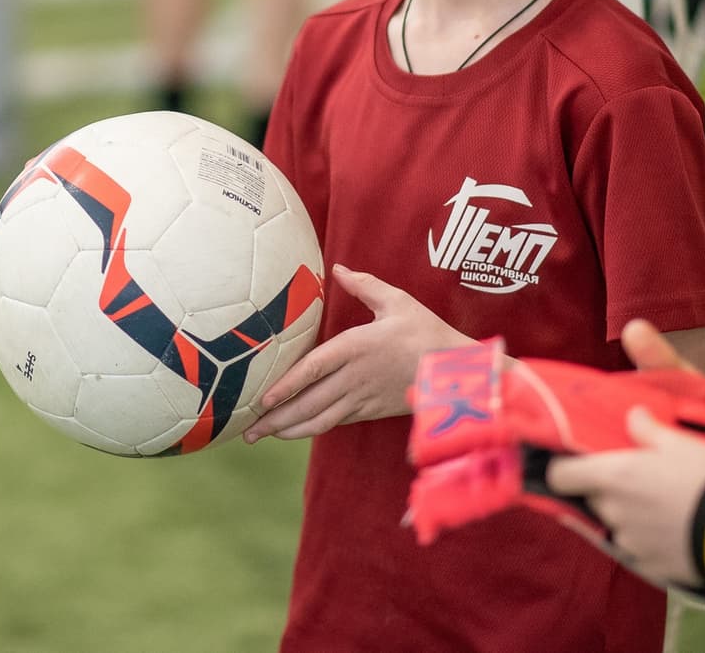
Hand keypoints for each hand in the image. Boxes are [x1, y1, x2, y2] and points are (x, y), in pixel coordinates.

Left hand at [242, 264, 467, 442]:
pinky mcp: (371, 410)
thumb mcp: (397, 301)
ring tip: (263, 435)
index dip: (286, 387)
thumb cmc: (426, 332)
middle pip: (309, 402)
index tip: (262, 400)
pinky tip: (295, 430)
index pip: (313, 370)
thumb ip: (364, 285)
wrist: (457, 372)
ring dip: (289, 429)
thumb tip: (338, 269)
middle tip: (247, 430)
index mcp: (356, 348)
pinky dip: (311, 428)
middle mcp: (354, 378)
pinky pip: (335, 422)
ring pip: (319, 419)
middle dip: (275, 419)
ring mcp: (362, 398)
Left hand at [544, 407, 704, 589]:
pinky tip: (671, 527)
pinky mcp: (648, 566)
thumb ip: (646, 427)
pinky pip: (636, 547)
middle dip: (604, 488)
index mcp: (611, 477)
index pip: (559, 476)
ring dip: (627, 513)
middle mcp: (612, 512)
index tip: (577, 461)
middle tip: (635, 478)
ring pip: (615, 523)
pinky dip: (646, 537)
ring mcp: (629, 543)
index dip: (564, 468)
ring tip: (660, 504)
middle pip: (591, 497)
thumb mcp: (679, 441)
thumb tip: (632, 415)